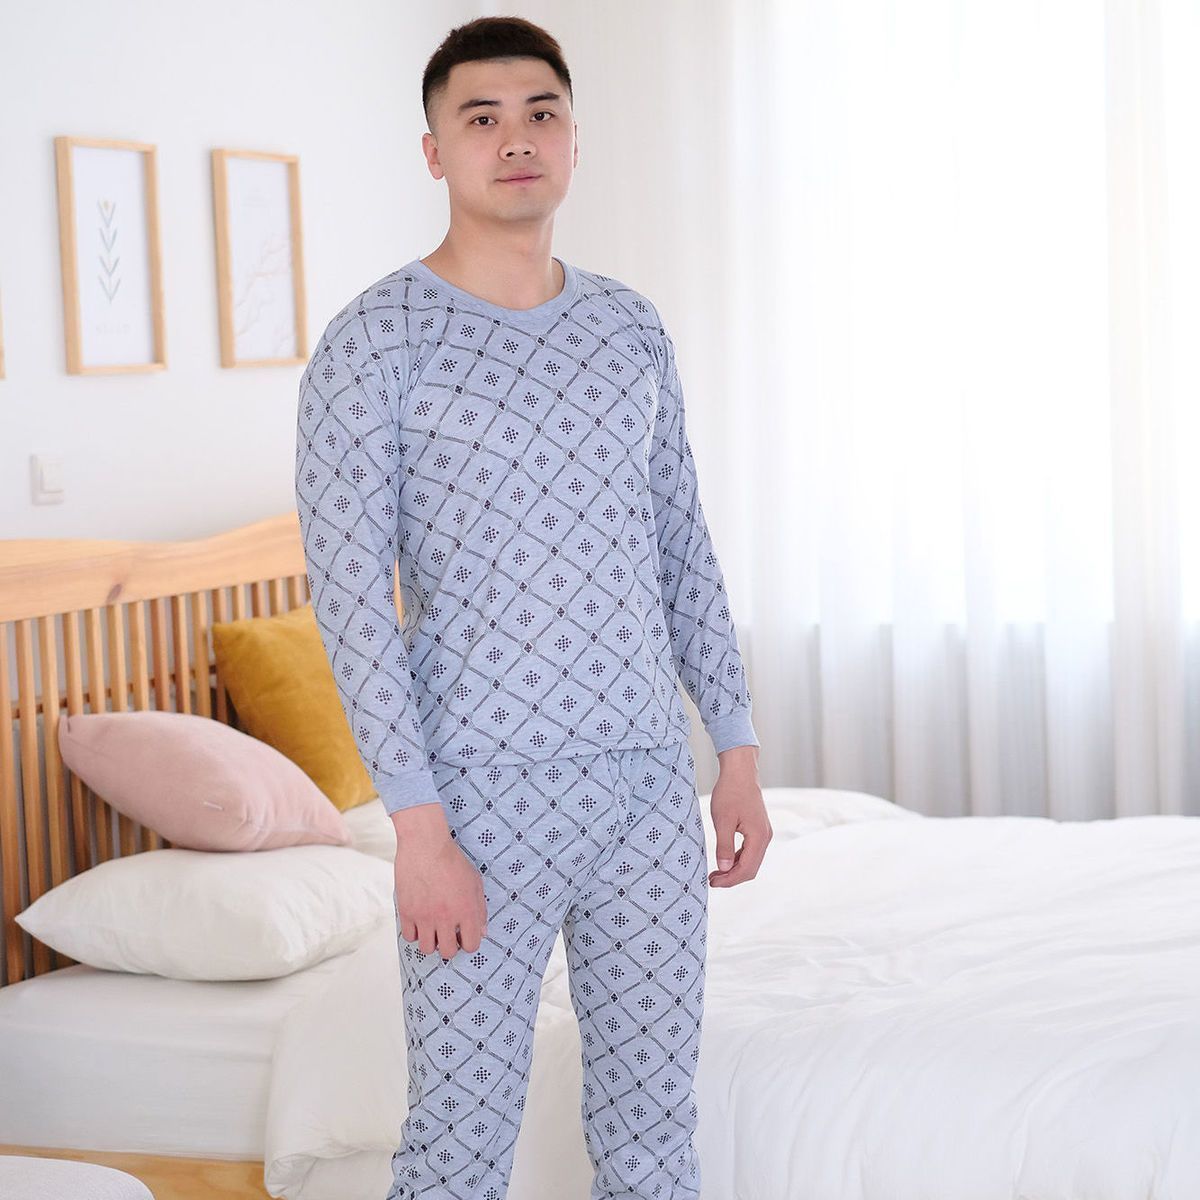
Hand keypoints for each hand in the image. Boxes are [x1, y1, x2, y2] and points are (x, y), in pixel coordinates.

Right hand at [391, 803, 487, 960]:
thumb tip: (482, 932)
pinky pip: (410, 937)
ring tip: (433, 927)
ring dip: (431, 941)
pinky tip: (420, 920)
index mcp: (467, 910)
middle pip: (448, 952)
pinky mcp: (407, 912)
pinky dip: (415, 932)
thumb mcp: (474, 881)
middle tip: (448, 933)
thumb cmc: (452, 860)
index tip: (464, 935)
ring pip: (427, 949)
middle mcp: (446, 917)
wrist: (425, 844)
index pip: (471, 945)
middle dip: (450, 945)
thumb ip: (480, 909)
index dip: (469, 942)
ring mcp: (425, 917)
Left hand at [708, 746, 770, 888]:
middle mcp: (765, 837)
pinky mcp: (758, 829)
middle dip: (732, 878)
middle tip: (712, 881)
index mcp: (759, 837)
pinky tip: (724, 861)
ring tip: (715, 873)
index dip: (729, 880)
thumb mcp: (723, 821)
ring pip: (751, 861)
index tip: (712, 883)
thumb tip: (724, 869)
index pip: (746, 869)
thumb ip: (724, 846)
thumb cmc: (730, 792)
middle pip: (751, 869)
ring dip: (734, 870)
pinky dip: (737, 859)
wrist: (740, 771)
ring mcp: (763, 833)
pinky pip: (750, 851)